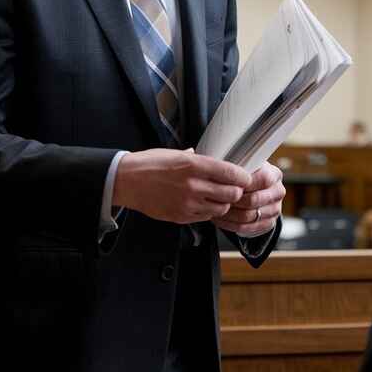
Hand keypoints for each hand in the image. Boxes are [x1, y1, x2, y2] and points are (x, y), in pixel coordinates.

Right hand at [113, 148, 250, 223]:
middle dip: (236, 192)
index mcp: (193, 165)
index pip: (230, 173)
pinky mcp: (180, 217)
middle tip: (234, 188)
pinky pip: (205, 218)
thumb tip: (210, 157)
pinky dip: (208, 212)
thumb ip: (196, 158)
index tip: (245, 176)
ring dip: (223, 204)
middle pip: (231, 194)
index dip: (242, 176)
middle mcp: (193, 185)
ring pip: (220, 209)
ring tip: (218, 197)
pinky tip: (203, 204)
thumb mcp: (175, 154)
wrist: (126, 181)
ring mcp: (187, 204)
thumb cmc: (149, 164)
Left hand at [213, 162, 284, 235]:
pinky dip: (231, 225)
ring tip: (216, 209)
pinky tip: (220, 219)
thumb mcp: (244, 165)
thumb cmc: (245, 174)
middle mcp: (278, 192)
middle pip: (254, 200)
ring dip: (229, 214)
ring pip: (249, 216)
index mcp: (274, 174)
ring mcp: (275, 209)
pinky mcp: (269, 223)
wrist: (254, 189)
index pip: (262, 179)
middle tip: (217, 198)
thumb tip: (225, 170)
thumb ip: (239, 166)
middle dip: (233, 200)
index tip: (226, 183)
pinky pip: (248, 228)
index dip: (243, 183)